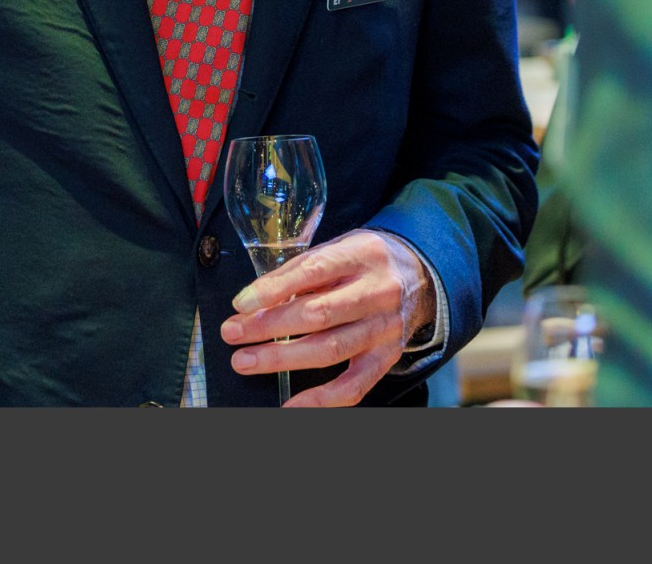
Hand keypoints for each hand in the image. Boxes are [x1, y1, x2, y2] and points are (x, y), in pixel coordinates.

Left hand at [219, 228, 434, 406]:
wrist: (419, 277)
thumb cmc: (365, 262)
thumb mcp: (339, 247)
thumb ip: (301, 270)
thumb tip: (255, 300)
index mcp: (362, 254)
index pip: (314, 271)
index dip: (274, 289)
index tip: (240, 304)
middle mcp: (378, 291)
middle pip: (319, 314)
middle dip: (269, 327)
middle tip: (232, 334)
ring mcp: (385, 328)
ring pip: (331, 349)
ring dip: (283, 358)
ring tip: (246, 361)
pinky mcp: (388, 357)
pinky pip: (354, 386)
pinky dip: (321, 399)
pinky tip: (290, 405)